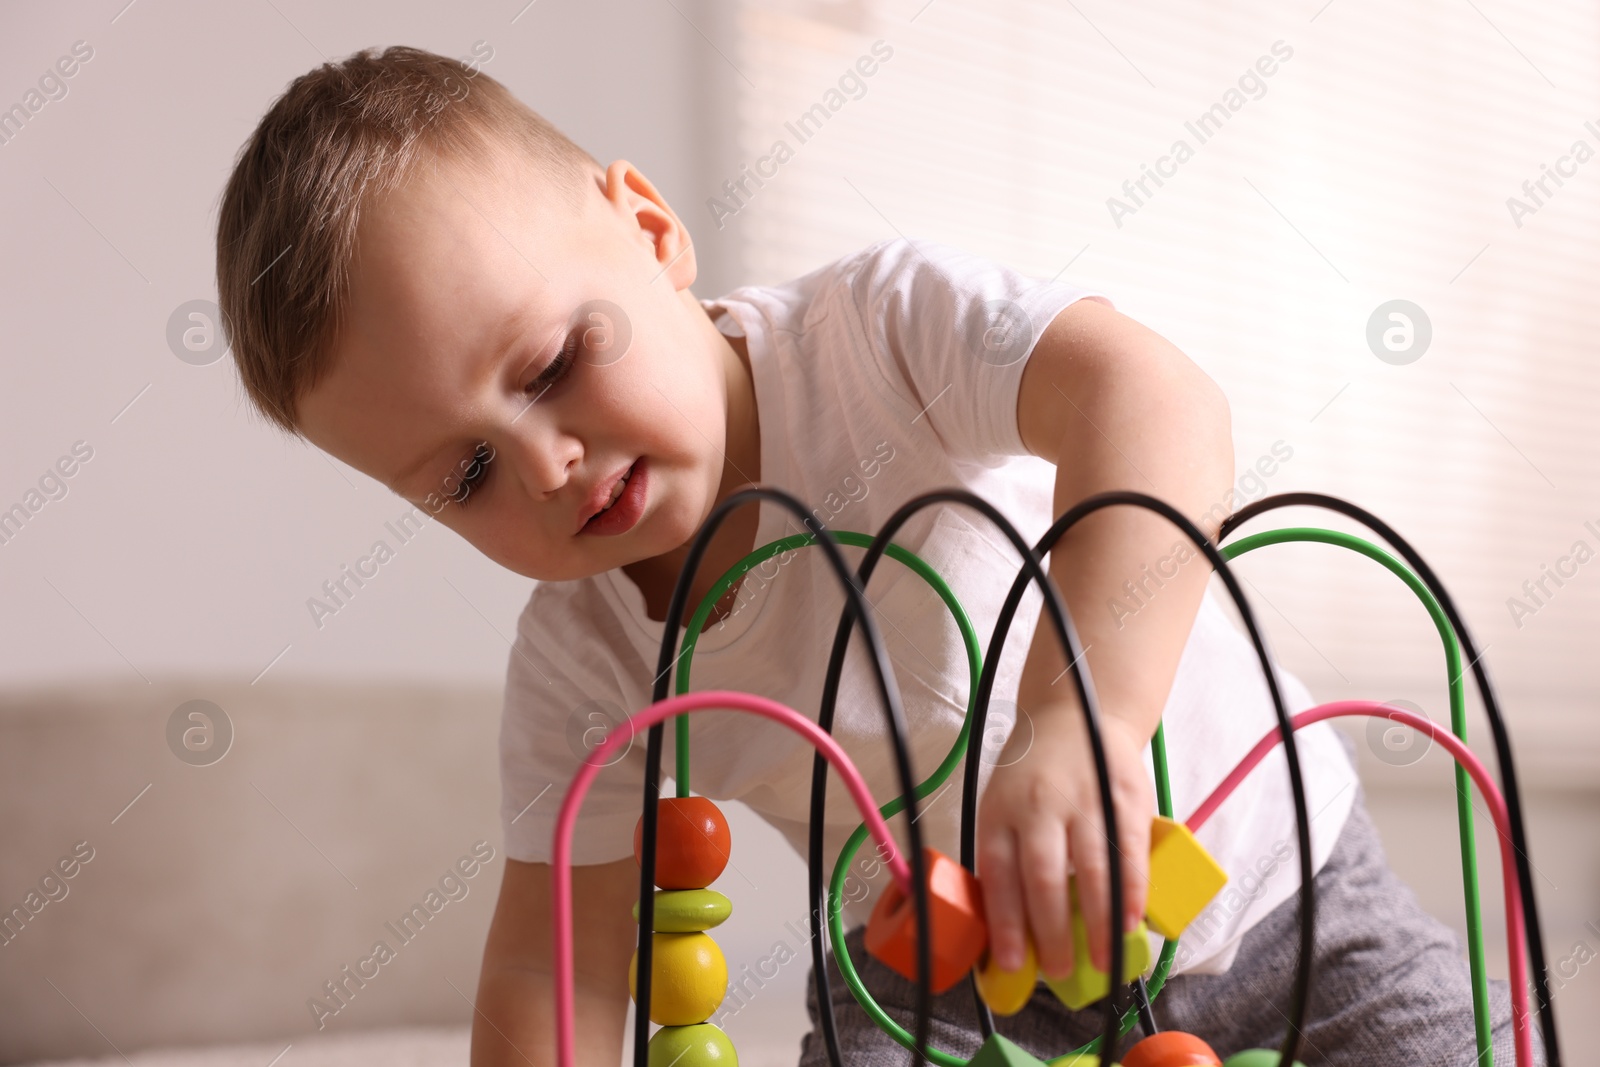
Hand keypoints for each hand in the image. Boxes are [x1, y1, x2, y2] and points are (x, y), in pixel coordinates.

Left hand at [976, 705, 1153, 979]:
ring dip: (1097, 920)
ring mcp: (1082, 799)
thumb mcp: (1003, 804)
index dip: (1004, 922)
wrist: (1077, 711)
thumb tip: (1010, 928)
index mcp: (999, 811)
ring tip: (1101, 959)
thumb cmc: (1033, 773)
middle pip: (1042, 875)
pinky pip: (1129, 850)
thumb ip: (1007, 855)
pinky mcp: (1122, 796)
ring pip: (1090, 868)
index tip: (1011, 963)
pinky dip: (1131, 890)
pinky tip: (1130, 921)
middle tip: (1059, 970)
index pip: (998, 874)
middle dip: (1051, 931)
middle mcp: (1037, 805)